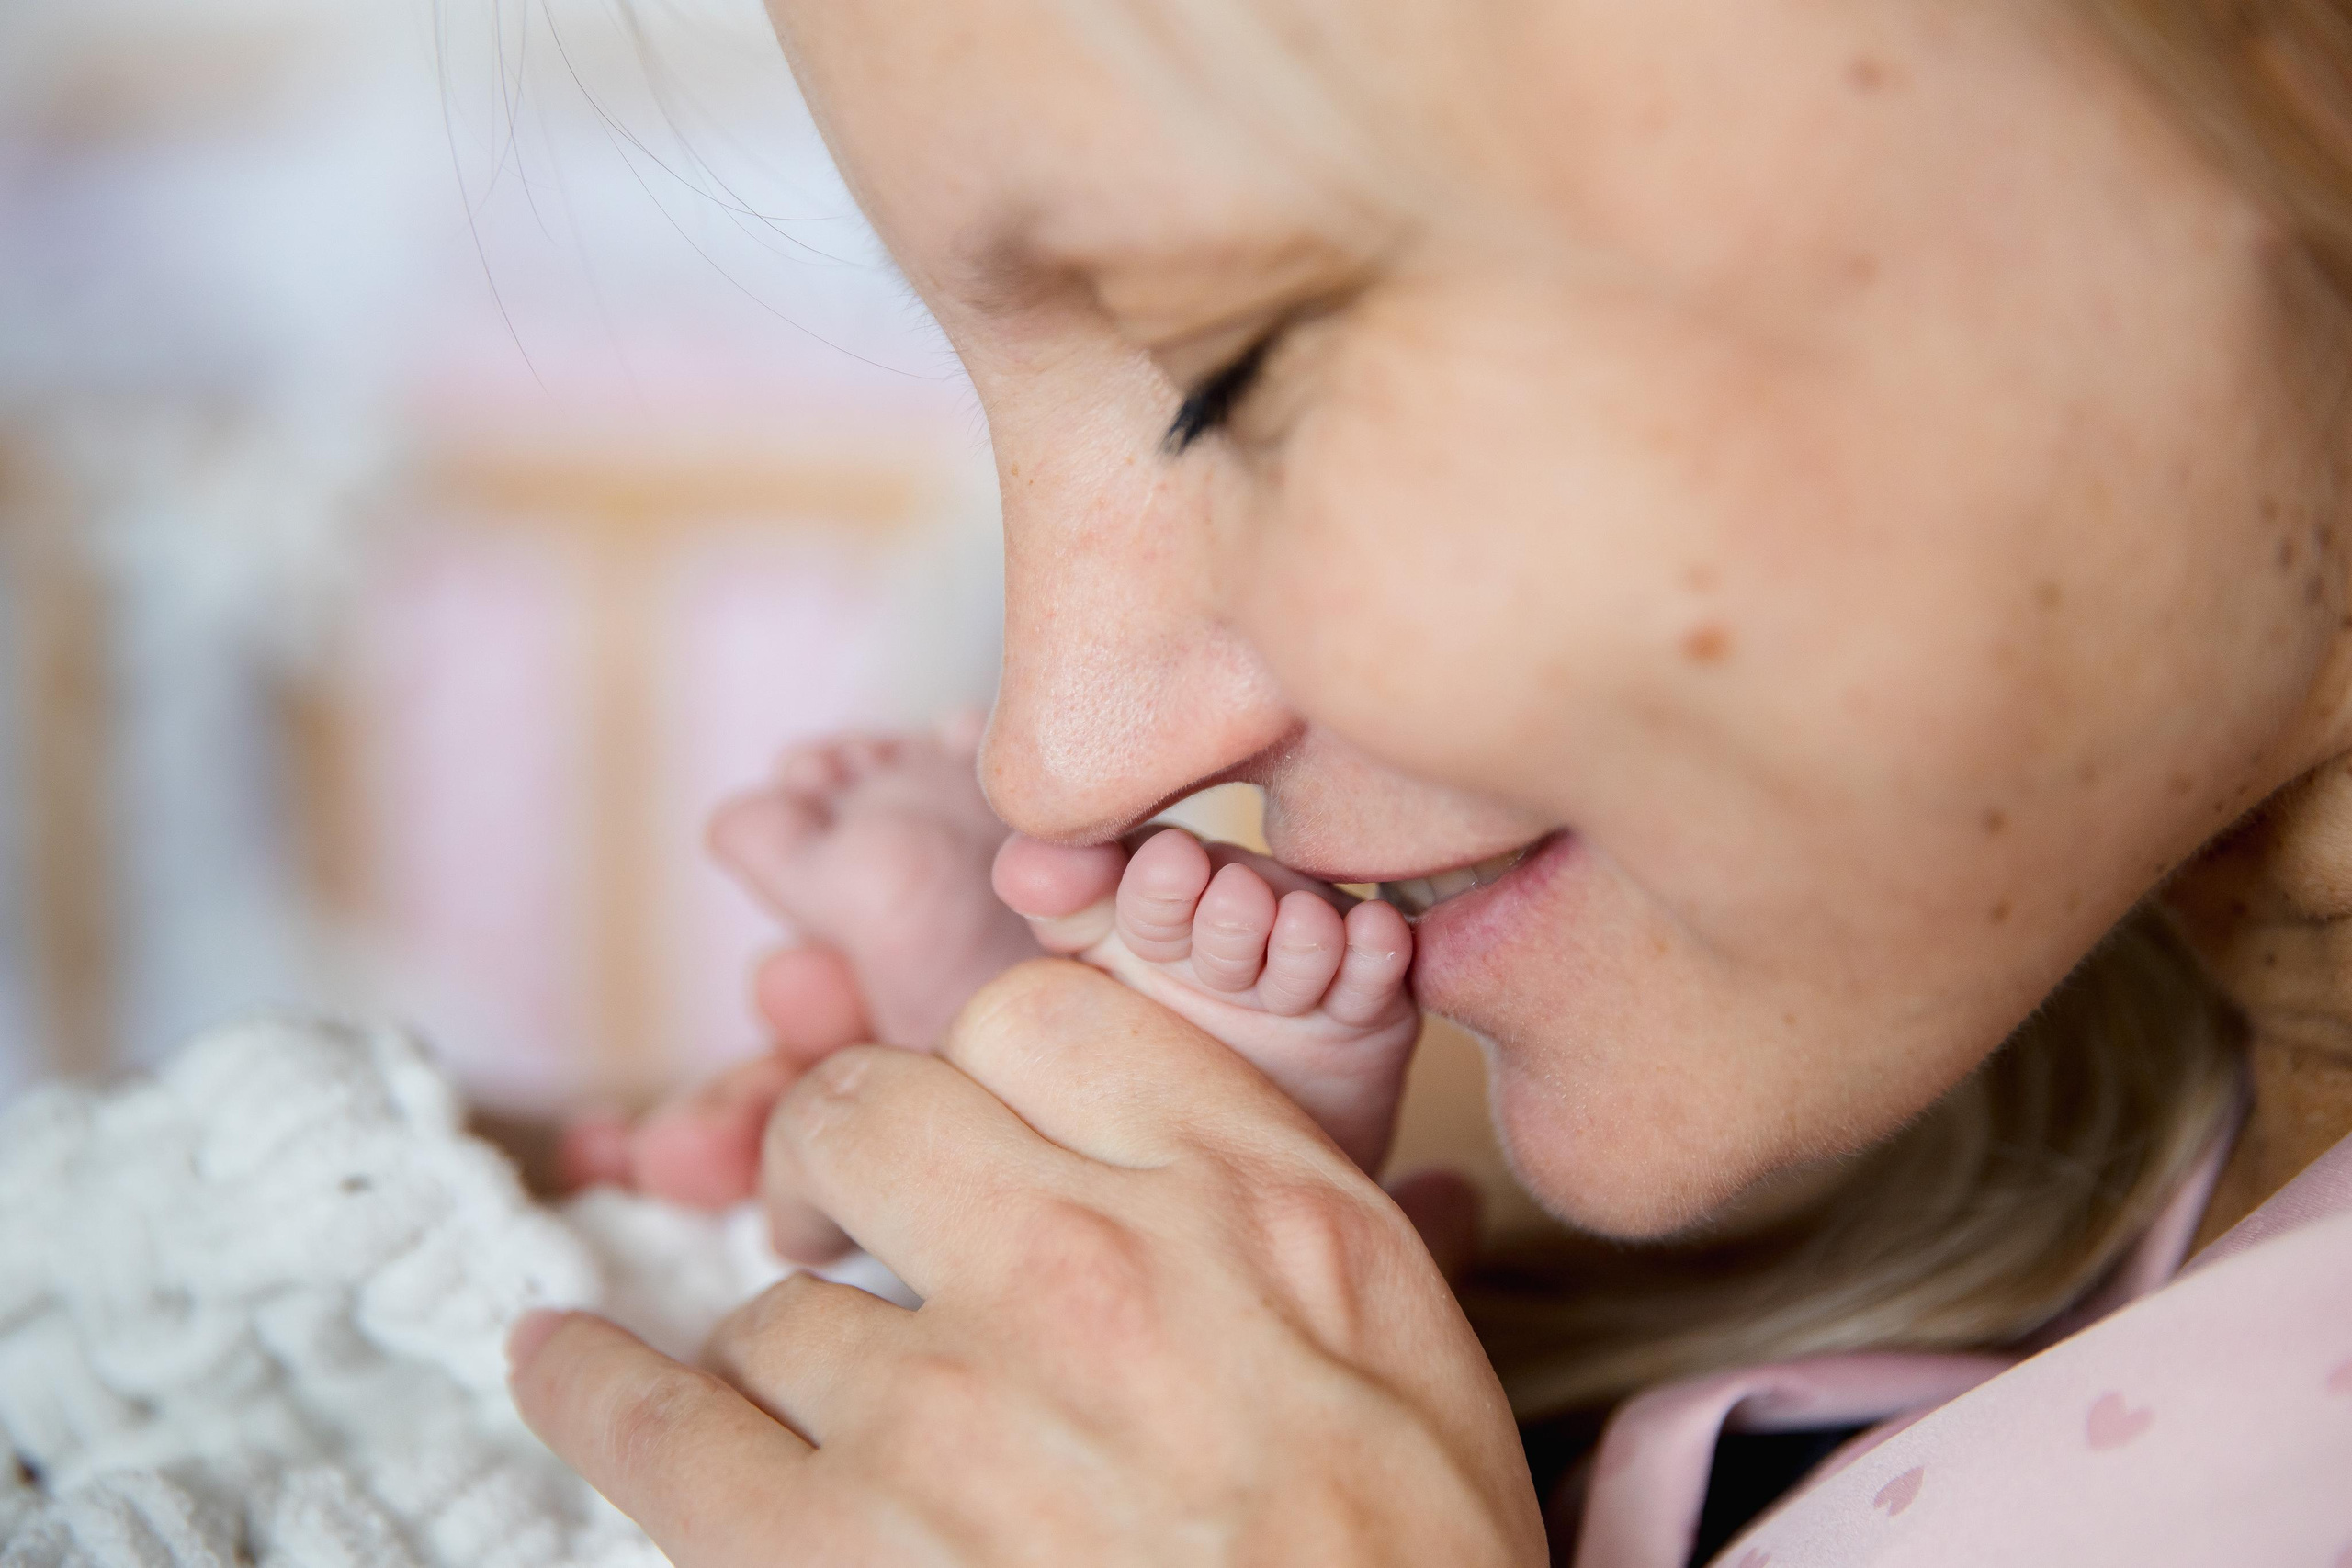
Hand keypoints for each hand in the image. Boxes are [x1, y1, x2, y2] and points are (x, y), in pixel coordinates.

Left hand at [510, 961, 1543, 1565]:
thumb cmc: (1408, 1558)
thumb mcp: (1409, 1328)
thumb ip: (1270, 1195)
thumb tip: (1185, 1144)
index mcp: (1234, 1192)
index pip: (1036, 1019)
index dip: (982, 1071)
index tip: (969, 1123)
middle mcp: (1081, 1260)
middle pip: (872, 1114)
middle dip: (845, 1162)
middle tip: (848, 1220)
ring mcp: (945, 1404)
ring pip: (780, 1302)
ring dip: (796, 1350)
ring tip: (823, 1405)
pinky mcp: (836, 1547)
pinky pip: (657, 1428)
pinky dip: (593, 1385)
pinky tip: (558, 1356)